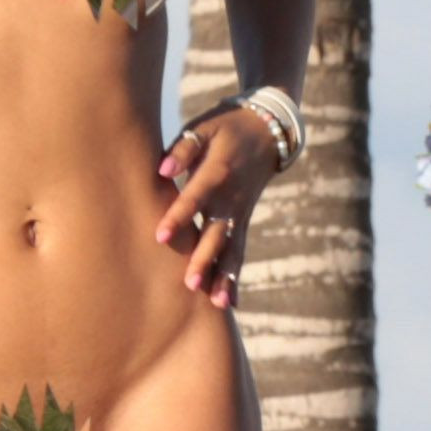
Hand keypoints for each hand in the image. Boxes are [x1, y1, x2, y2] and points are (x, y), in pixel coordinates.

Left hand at [154, 102, 282, 308]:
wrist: (268, 131)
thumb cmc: (226, 128)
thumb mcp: (205, 128)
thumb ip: (184, 149)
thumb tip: (162, 169)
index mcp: (219, 173)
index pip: (196, 198)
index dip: (179, 216)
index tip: (161, 236)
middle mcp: (232, 198)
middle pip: (217, 232)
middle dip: (205, 258)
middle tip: (190, 282)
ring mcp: (241, 212)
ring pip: (232, 248)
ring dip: (224, 275)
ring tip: (215, 302)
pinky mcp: (243, 221)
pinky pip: (240, 251)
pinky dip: (234, 276)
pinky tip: (228, 302)